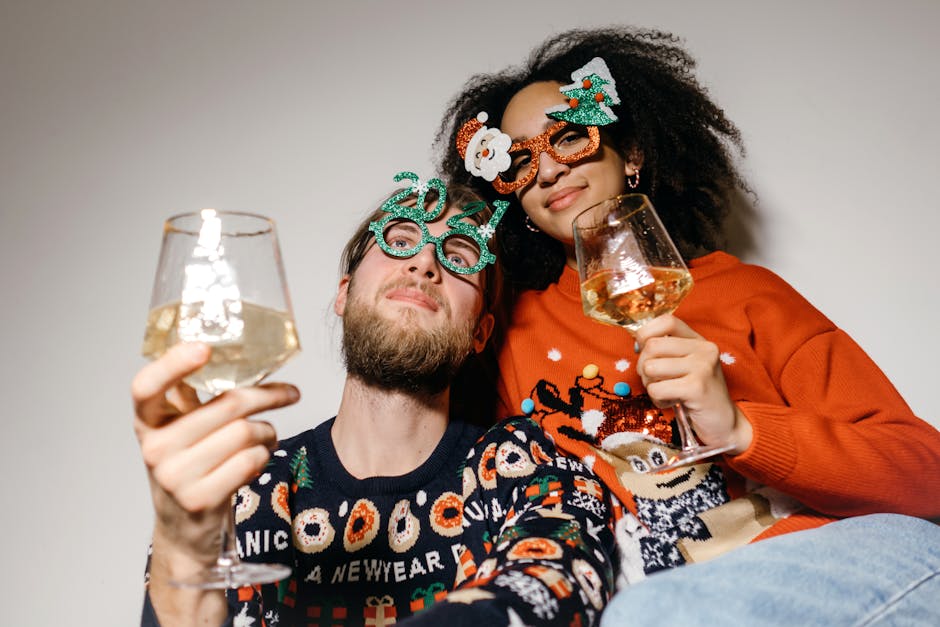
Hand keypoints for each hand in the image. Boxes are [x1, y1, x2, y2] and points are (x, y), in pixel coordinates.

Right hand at [132, 342, 299, 564]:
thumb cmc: (190, 467)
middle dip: (267, 396)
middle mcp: (155, 448)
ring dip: (268, 432)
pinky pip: (250, 461)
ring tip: (267, 437)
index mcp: (147, 422)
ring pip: (245, 432)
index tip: (203, 347)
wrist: (184, 530)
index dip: (172, 364)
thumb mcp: (179, 430)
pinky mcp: (199, 499)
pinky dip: (264, 456)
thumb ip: (190, 395)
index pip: (146, 387)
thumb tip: (222, 350)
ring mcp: (174, 477)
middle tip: (290, 393)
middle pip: (227, 405)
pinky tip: (258, 459)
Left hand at [634, 314, 751, 453]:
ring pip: (650, 368)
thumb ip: (667, 351)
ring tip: (666, 392)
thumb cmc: (697, 394)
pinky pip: (656, 389)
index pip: (667, 321)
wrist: (724, 423)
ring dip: (650, 385)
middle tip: (655, 380)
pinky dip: (658, 400)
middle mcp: (704, 349)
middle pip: (652, 346)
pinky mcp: (696, 388)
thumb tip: (637, 344)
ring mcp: (702, 367)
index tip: (643, 351)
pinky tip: (672, 402)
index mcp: (699, 340)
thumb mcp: (686, 365)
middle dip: (643, 366)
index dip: (646, 334)